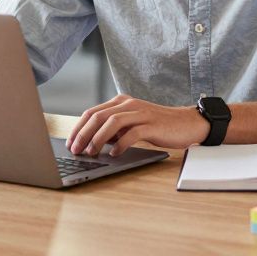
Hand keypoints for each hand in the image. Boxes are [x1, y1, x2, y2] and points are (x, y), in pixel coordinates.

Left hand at [67, 94, 209, 156]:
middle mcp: (128, 104)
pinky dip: (120, 145)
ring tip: (91, 152)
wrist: (186, 123)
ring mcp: (140, 113)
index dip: (78, 128)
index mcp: (121, 102)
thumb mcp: (131, 124)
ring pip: (112, 123)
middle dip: (83, 134)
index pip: (92, 112)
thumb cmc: (157, 126)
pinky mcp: (152, 124)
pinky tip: (114, 154)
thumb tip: (92, 142)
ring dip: (98, 139)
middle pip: (98, 116)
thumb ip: (114, 130)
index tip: (70, 143)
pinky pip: (132, 134)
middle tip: (75, 150)